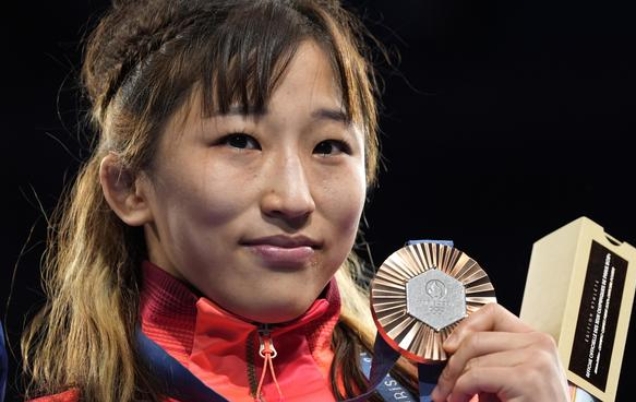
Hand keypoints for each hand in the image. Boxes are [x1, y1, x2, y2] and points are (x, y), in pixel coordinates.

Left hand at [430, 303, 570, 401]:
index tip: (450, 347)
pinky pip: (476, 375)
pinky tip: (462, 400)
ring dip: (454, 381)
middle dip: (452, 363)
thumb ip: (491, 359)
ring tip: (454, 397)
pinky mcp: (527, 378)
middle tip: (444, 385)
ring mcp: (536, 359)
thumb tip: (452, 348)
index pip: (493, 313)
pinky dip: (461, 390)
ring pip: (473, 356)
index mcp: (537, 341)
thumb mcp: (508, 380)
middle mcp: (540, 345)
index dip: (465, 327)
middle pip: (477, 336)